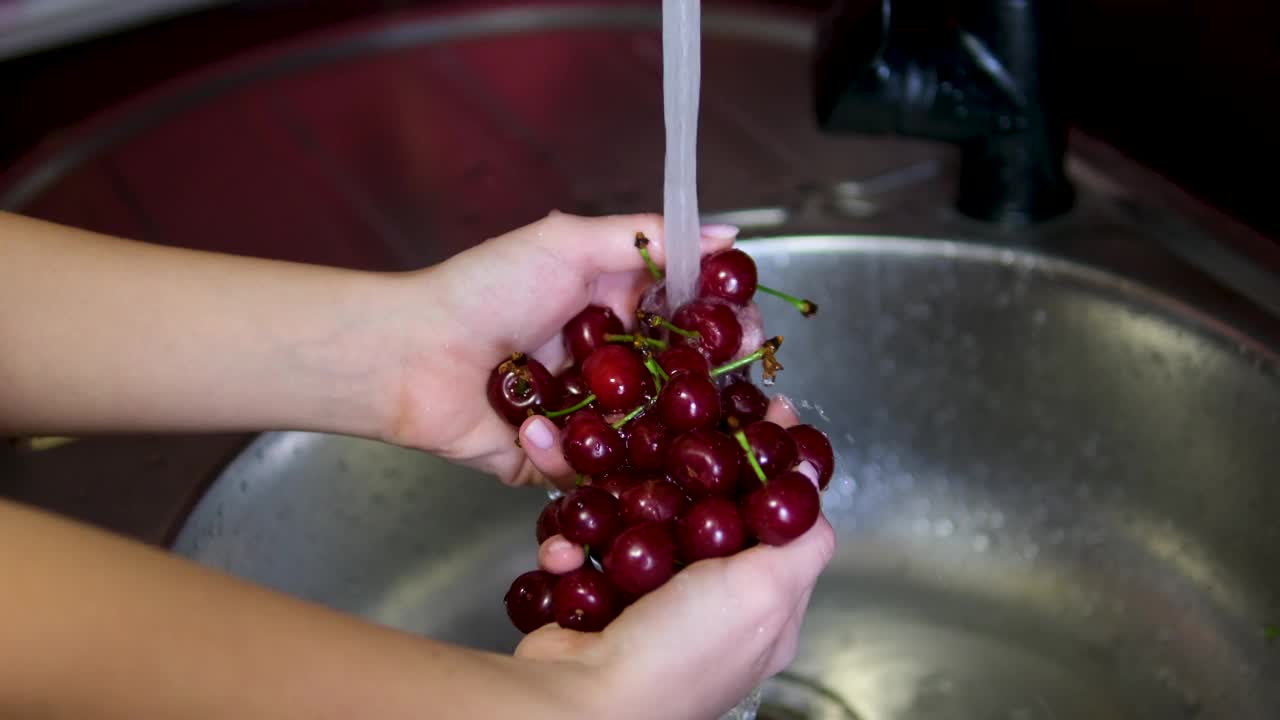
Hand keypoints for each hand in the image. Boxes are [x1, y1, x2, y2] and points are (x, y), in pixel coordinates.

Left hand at [381, 211, 734, 487]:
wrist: (410, 353)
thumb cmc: (484, 290)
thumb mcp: (567, 244)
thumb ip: (647, 237)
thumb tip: (725, 235)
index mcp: (611, 309)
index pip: (685, 319)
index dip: (720, 325)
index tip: (749, 329)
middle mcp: (604, 364)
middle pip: (675, 381)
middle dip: (699, 387)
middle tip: (719, 388)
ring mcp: (582, 415)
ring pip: (639, 434)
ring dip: (636, 428)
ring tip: (618, 415)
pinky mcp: (553, 459)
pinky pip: (585, 468)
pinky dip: (562, 448)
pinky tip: (532, 424)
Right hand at [518, 396, 836, 719]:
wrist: (581, 706)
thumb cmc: (681, 653)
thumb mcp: (765, 590)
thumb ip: (798, 533)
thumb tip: (813, 471)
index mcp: (761, 606)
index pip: (778, 519)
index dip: (773, 463)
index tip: (763, 411)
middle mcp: (706, 602)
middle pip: (704, 508)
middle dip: (681, 464)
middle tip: (667, 417)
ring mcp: (647, 600)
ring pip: (635, 519)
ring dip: (609, 496)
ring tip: (594, 469)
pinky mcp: (594, 599)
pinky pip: (585, 551)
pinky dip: (569, 546)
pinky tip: (563, 549)